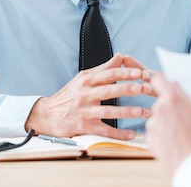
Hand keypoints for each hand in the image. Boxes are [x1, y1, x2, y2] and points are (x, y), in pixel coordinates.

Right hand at [24, 54, 152, 139]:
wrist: (47, 115)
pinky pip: (104, 130)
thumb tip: (120, 56)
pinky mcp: (84, 127)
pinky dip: (118, 134)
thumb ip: (103, 68)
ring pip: (108, 111)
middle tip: (142, 88)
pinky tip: (130, 134)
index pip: (108, 74)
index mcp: (87, 81)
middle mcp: (85, 94)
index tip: (139, 73)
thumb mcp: (83, 78)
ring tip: (141, 111)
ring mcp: (84, 111)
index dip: (124, 73)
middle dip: (127, 89)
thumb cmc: (69, 95)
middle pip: (109, 90)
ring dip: (126, 111)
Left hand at [145, 72, 190, 175]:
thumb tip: (175, 85)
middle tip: (181, 121)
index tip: (160, 84)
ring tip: (180, 136)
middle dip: (167, 110)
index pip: (158, 79)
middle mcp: (160, 108)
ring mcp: (153, 124)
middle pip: (159, 104)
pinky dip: (160, 138)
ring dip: (164, 125)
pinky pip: (153, 135)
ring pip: (156, 120)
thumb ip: (183, 97)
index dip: (159, 81)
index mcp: (173, 98)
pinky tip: (173, 144)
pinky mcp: (149, 139)